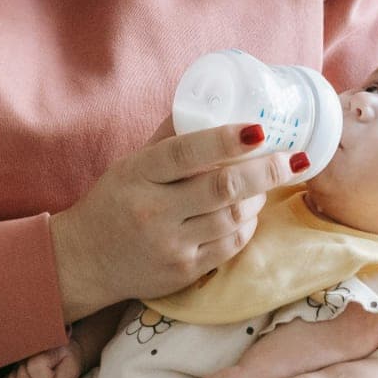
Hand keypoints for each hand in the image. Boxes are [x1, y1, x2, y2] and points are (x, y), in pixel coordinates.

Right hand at [50, 120, 296, 321]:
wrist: (84, 261)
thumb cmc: (114, 202)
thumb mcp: (131, 164)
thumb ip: (169, 139)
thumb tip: (211, 105)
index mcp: (138, 174)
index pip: (186, 153)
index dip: (225, 140)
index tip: (259, 130)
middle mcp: (153, 210)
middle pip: (222, 188)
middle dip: (265, 171)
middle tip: (292, 159)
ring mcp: (169, 245)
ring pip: (232, 218)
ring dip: (259, 197)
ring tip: (268, 181)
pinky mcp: (184, 272)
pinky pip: (230, 246)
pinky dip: (247, 225)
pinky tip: (250, 211)